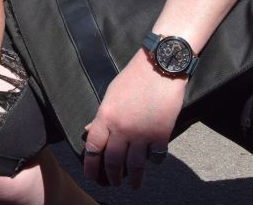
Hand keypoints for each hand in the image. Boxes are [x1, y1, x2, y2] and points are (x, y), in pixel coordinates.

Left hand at [83, 54, 182, 188]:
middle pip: (113, 161)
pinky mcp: (161, 134)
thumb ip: (102, 117)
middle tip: (113, 183)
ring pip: (135, 165)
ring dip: (134, 178)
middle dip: (112, 176)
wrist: (159, 66)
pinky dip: (153, 161)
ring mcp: (142, 133)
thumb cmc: (133, 77)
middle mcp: (122, 129)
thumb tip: (91, 133)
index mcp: (106, 117)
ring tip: (134, 185)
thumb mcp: (110, 94)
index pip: (94, 148)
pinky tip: (151, 163)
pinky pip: (155, 156)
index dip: (91, 165)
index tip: (92, 175)